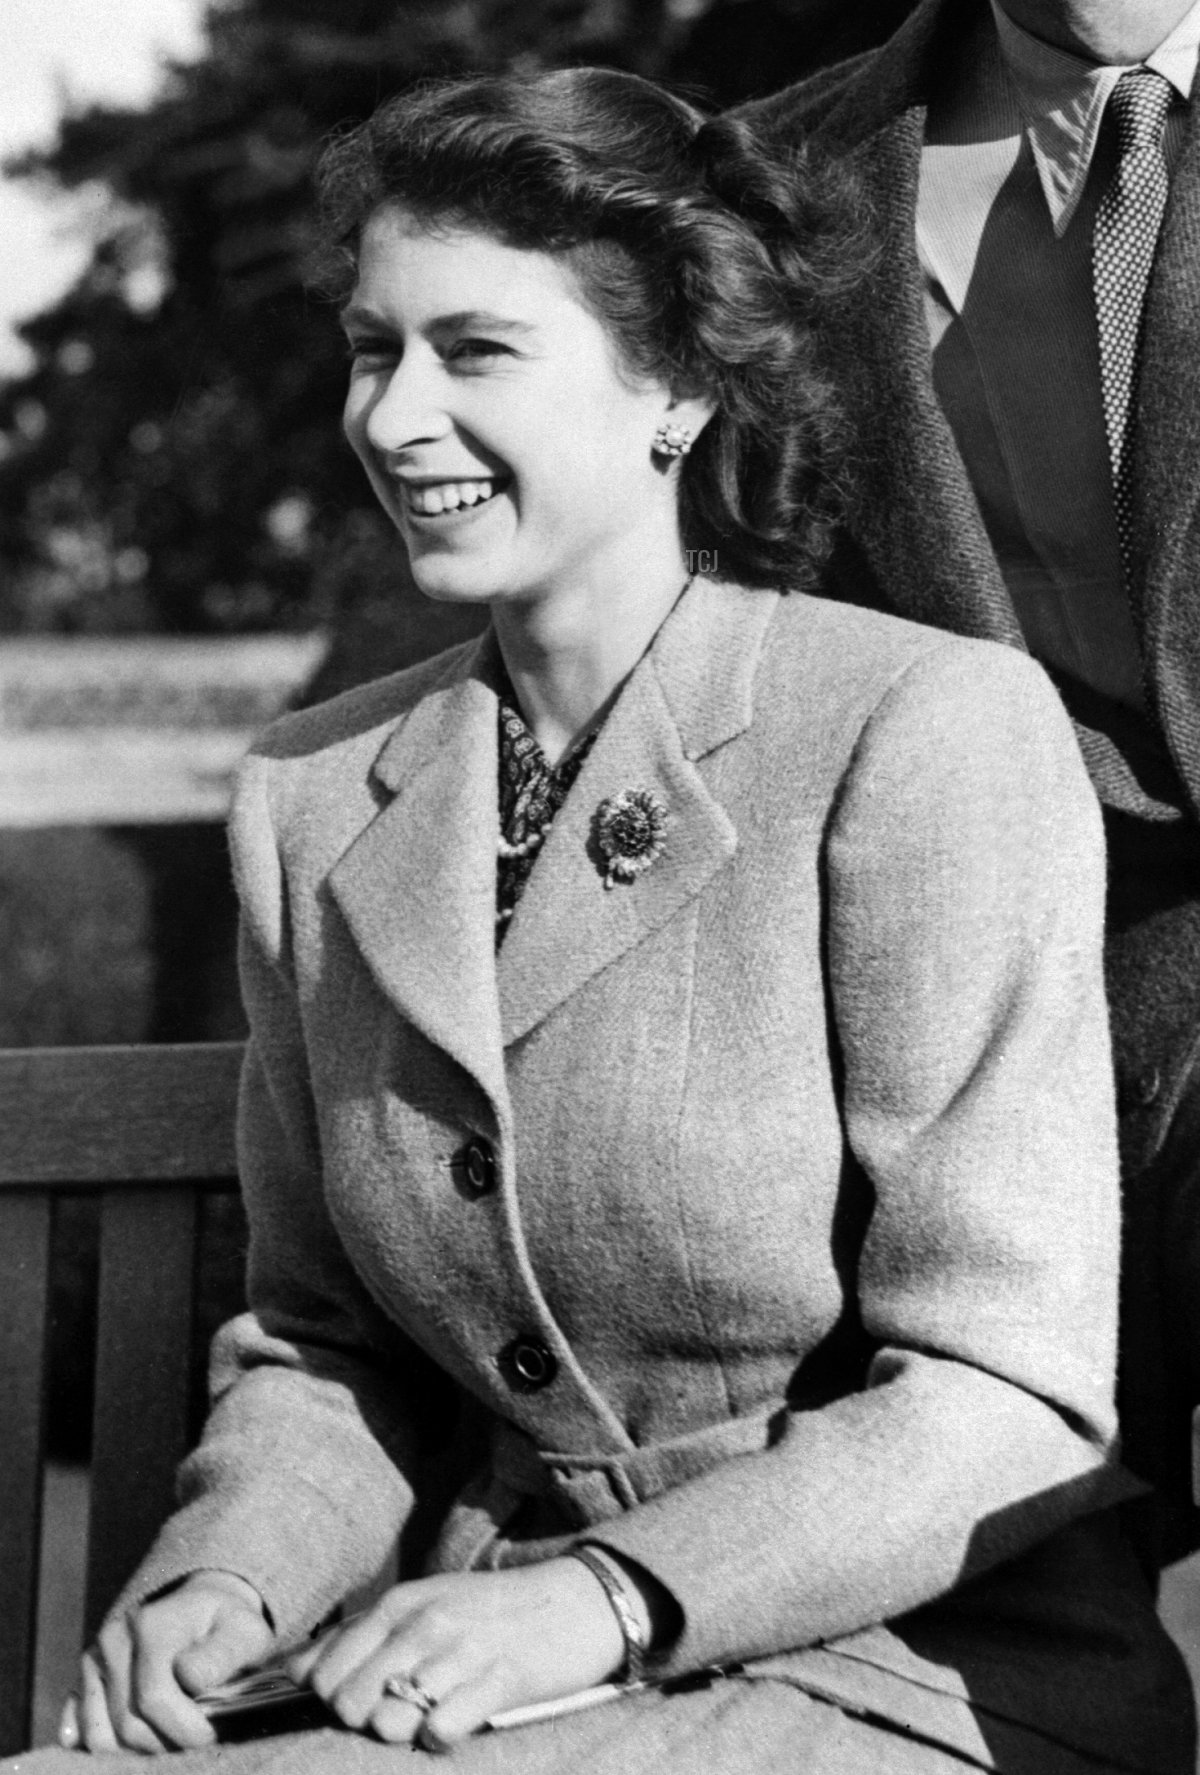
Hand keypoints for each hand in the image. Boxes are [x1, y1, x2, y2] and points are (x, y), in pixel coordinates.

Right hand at [59, 1570, 272, 1753]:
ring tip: (169, 1742)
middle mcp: (114, 1638)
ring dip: (136, 1754)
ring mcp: (93, 1659)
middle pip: (127, 1724)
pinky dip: (103, 1748)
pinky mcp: (83, 1679)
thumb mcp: (244, 1632)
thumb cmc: (227, 1627)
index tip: (211, 1737)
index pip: (154, 1698)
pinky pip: (79, 1729)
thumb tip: (188, 1679)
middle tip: (193, 1746)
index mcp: (152, 1624)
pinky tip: (131, 1747)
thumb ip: (223, 1655)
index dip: (185, 1730)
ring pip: (100, 1736)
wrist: (202, 1606)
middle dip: (165, 1746)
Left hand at [288, 1558, 636, 1749]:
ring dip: (401, 1734)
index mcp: (400, 1603)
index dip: (330, 1700)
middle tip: (394, 1716)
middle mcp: (424, 1623)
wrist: (575, 1600)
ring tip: (425, 1721)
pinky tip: (454, 1726)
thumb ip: (361, 1634)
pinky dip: (440, 1739)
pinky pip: (442, 1730)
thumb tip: (295, 1671)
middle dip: (362, 1722)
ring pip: (389, 1721)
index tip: (357, 1704)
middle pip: (349, 1702)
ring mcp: (461, 1650)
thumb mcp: (424, 1604)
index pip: (325, 1669)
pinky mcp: (500, 1679)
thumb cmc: (491, 1609)